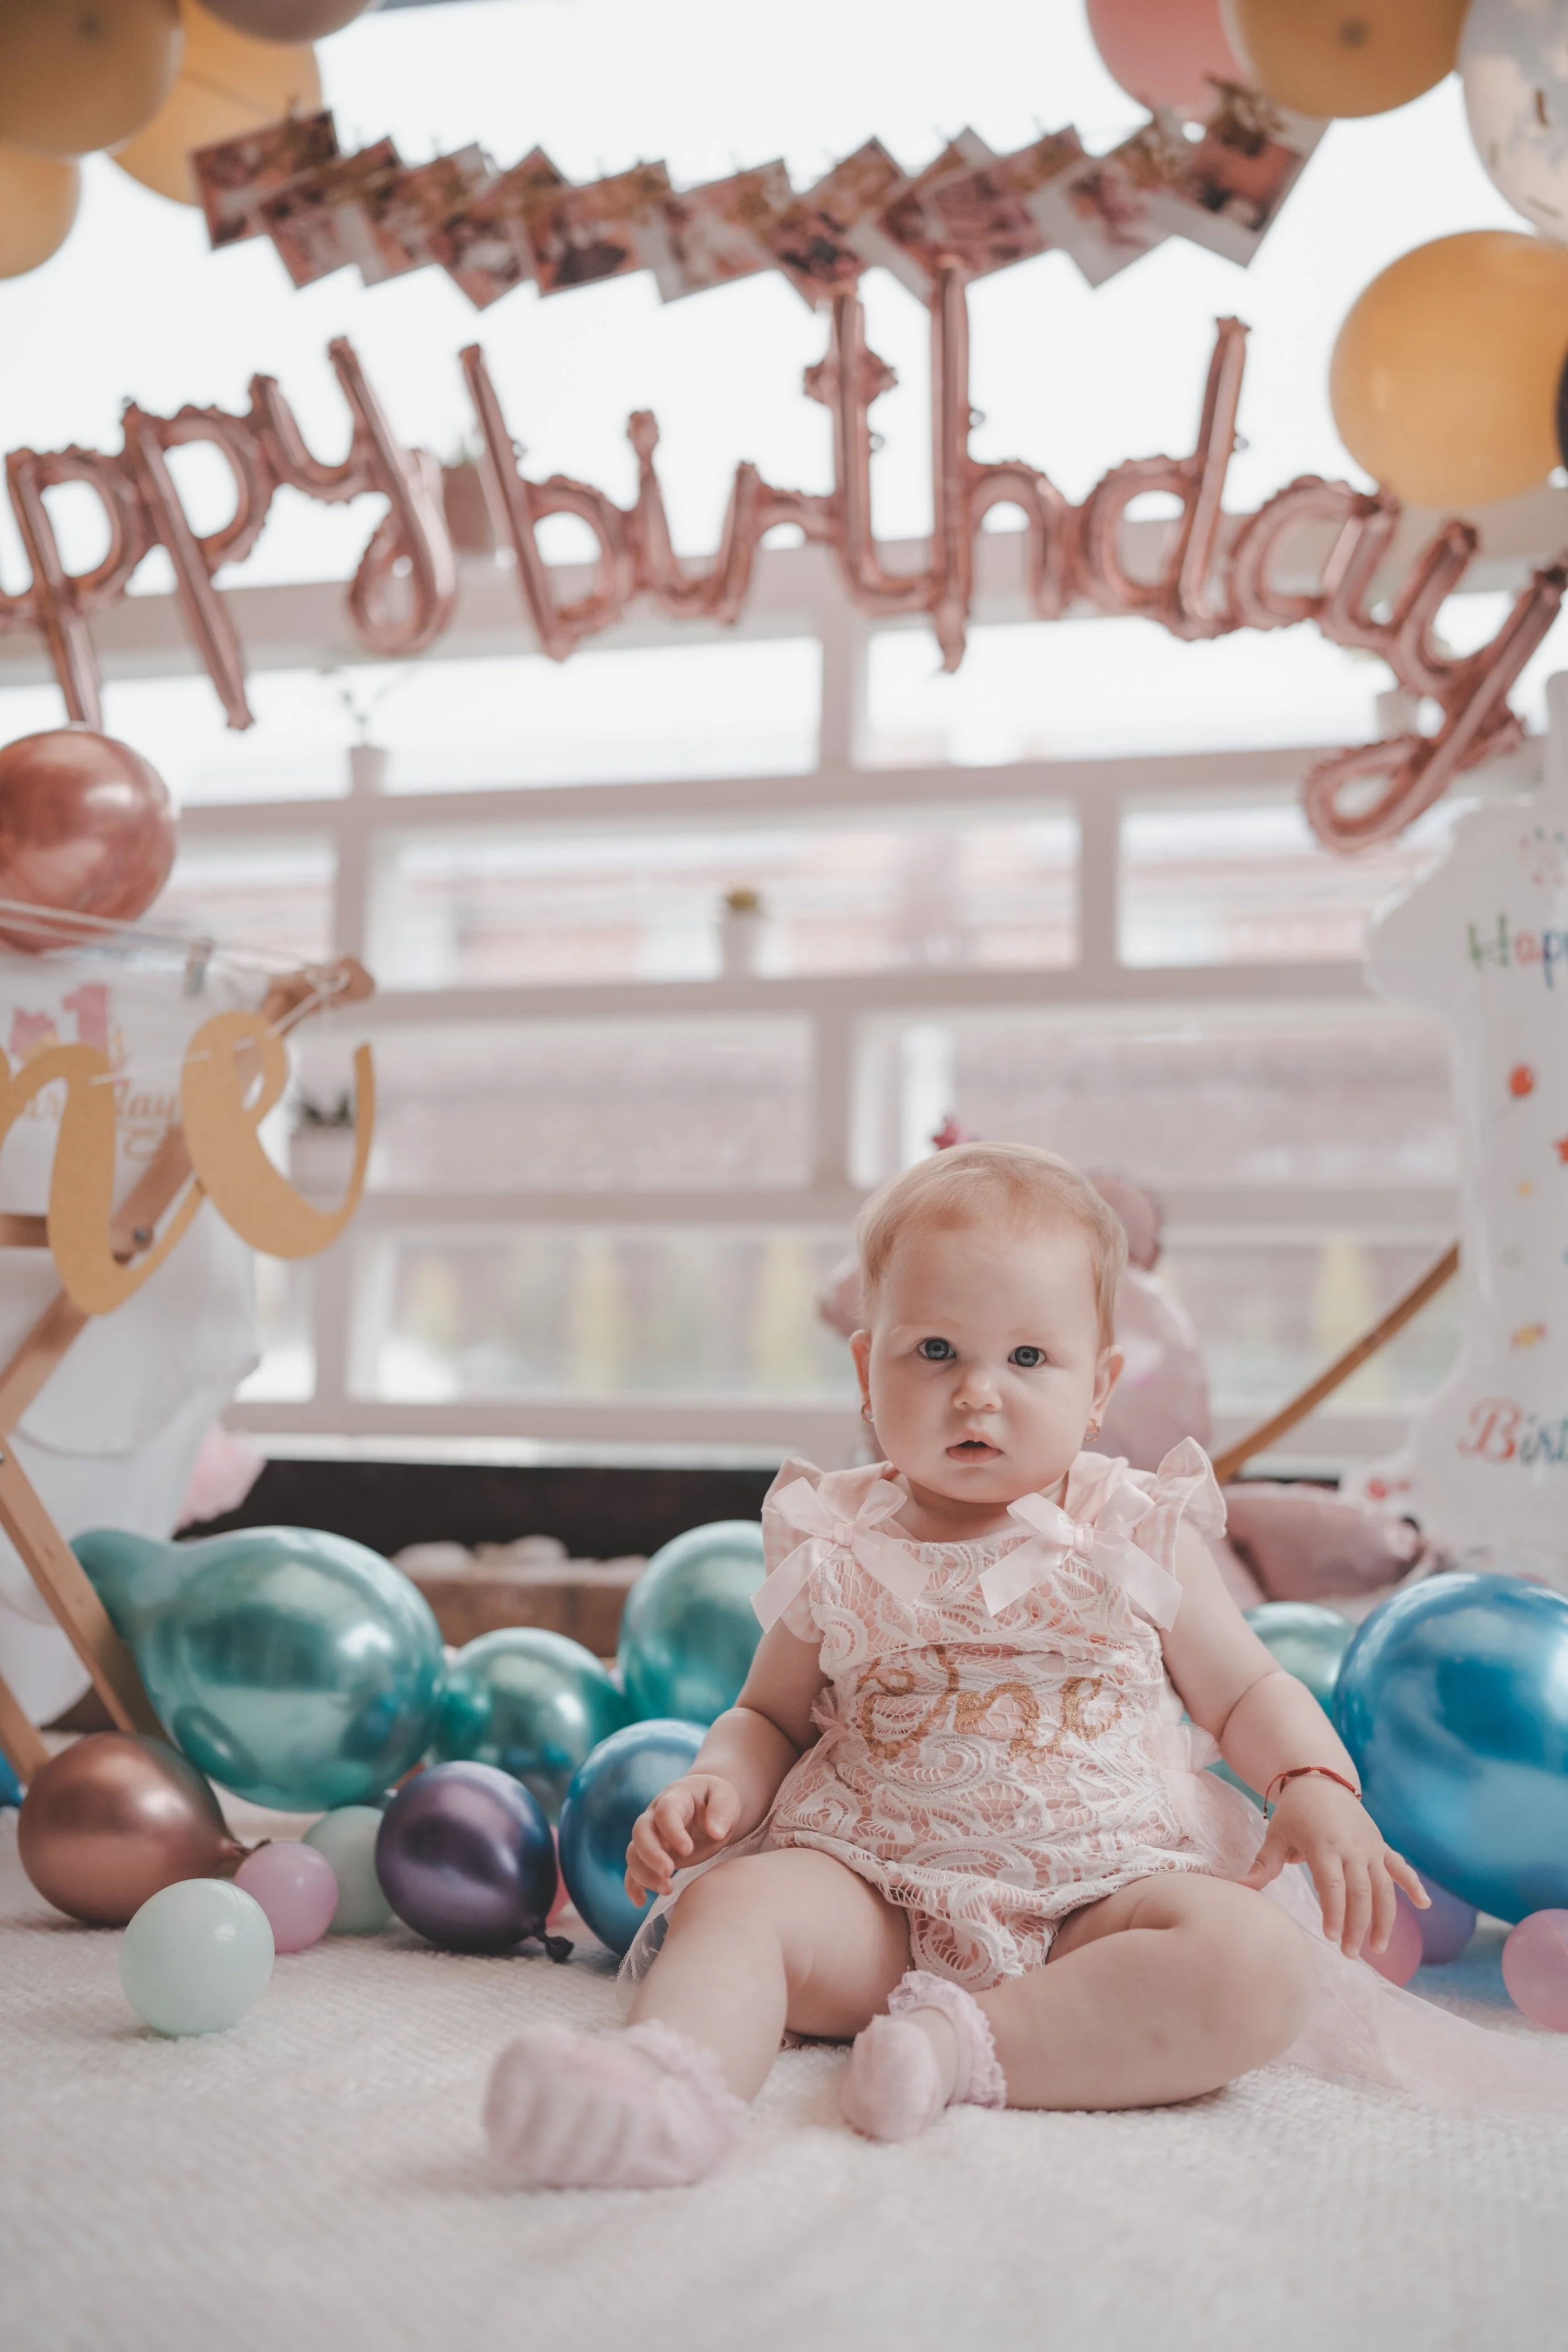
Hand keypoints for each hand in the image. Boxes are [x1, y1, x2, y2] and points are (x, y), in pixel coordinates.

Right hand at [624, 1773, 741, 1901]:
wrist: (707, 1806)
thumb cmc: (716, 1800)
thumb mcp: (725, 1797)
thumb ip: (722, 1810)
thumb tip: (715, 1831)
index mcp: (675, 1798)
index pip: (665, 1812)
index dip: (672, 1831)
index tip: (688, 1850)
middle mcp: (655, 1815)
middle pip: (641, 1832)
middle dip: (651, 1854)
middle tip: (669, 1872)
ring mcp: (651, 1836)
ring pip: (634, 1852)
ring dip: (645, 1873)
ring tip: (668, 1890)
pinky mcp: (651, 1855)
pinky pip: (633, 1868)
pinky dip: (633, 1885)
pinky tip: (640, 1901)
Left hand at [1241, 1775, 1428, 1957]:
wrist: (1320, 1779)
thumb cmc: (1294, 1813)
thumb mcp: (1276, 1835)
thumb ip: (1264, 1865)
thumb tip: (1239, 1889)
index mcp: (1324, 1845)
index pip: (1333, 1886)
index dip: (1335, 1913)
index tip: (1332, 1938)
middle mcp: (1352, 1847)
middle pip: (1361, 1893)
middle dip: (1358, 1926)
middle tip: (1351, 1955)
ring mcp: (1371, 1847)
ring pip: (1384, 1887)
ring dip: (1385, 1919)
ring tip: (1379, 1948)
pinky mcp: (1381, 1846)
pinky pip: (1400, 1867)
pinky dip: (1413, 1884)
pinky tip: (1425, 1905)